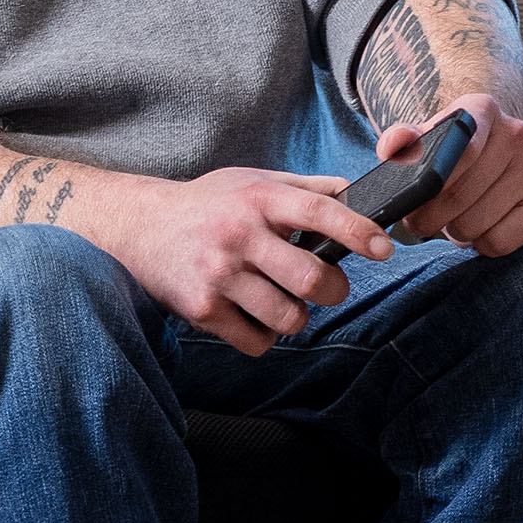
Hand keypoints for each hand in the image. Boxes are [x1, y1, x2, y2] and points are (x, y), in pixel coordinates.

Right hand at [88, 167, 392, 356]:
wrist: (138, 228)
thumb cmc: (209, 205)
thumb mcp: (255, 181)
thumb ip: (307, 188)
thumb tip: (361, 195)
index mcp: (259, 198)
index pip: (321, 212)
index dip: (359, 232)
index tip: (384, 249)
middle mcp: (240, 235)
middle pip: (312, 278)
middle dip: (334, 290)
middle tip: (327, 287)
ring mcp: (219, 275)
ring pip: (289, 317)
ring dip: (297, 316)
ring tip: (283, 300)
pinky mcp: (202, 309)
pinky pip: (257, 341)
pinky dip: (265, 335)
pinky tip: (254, 315)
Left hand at [384, 92, 522, 255]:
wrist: (488, 163)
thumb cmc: (452, 156)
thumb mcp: (422, 142)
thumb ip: (401, 142)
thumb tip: (393, 146)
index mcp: (482, 110)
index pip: (460, 146)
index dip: (434, 180)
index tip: (418, 196)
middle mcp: (515, 135)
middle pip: (461, 193)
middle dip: (430, 216)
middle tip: (421, 218)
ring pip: (476, 223)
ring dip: (455, 230)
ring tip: (455, 217)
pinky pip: (498, 242)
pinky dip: (481, 244)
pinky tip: (481, 225)